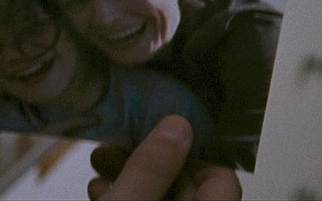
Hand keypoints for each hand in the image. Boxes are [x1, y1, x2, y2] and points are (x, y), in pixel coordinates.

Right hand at [88, 116, 241, 199]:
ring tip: (102, 157)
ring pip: (160, 195)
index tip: (165, 128)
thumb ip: (150, 170)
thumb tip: (176, 126)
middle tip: (122, 138)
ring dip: (131, 174)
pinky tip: (99, 188)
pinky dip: (125, 194)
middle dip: (151, 157)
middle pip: (186, 184)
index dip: (195, 150)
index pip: (222, 179)